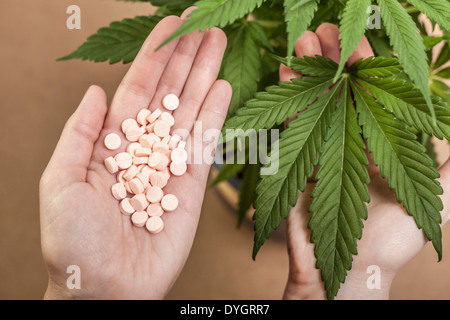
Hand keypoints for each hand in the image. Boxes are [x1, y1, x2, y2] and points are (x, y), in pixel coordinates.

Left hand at [40, 9, 230, 299]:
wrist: (105, 290)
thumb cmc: (73, 243)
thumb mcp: (60, 181)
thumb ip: (80, 133)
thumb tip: (96, 91)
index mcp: (111, 143)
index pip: (136, 88)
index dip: (154, 56)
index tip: (171, 24)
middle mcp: (143, 148)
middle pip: (169, 92)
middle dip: (186, 57)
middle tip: (204, 24)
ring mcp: (170, 165)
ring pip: (191, 111)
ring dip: (205, 76)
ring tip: (219, 43)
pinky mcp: (193, 186)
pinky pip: (207, 144)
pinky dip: (216, 115)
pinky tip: (224, 87)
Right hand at [280, 23, 449, 299]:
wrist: (348, 271)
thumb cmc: (392, 240)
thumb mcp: (437, 198)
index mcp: (381, 142)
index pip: (374, 92)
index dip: (367, 64)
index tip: (356, 38)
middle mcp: (350, 139)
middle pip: (341, 91)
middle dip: (331, 59)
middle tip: (321, 30)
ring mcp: (321, 148)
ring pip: (314, 100)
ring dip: (307, 70)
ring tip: (302, 42)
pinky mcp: (295, 160)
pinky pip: (290, 123)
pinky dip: (286, 96)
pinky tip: (284, 70)